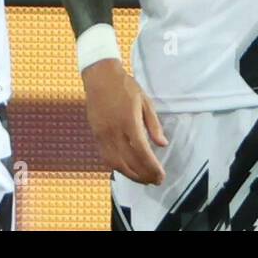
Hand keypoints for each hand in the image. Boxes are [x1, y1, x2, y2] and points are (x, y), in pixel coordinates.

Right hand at [81, 58, 167, 184]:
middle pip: (129, 162)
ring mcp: (102, 135)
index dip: (152, 167)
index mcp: (129, 121)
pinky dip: (117, 168)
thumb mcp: (145, 101)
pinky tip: (127, 170)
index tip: (161, 175)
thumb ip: (153, 124)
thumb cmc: (125, 87)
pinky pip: (106, 157)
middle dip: (144, 175)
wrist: (100, 77)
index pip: (142, 151)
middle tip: (155, 181)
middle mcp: (114, 131)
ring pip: (115, 163)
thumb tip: (162, 144)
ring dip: (130, 175)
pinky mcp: (96, 135)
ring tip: (143, 179)